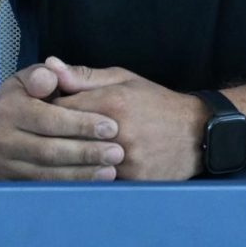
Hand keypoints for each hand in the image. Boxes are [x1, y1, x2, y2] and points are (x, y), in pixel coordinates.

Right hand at [0, 62, 125, 181]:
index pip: (49, 119)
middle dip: (86, 153)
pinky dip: (67, 186)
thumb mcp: (28, 78)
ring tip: (110, 170)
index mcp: (8, 109)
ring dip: (80, 174)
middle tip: (118, 153)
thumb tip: (52, 71)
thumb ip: (44, 75)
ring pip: (45, 173)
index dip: (81, 124)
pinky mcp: (3, 182)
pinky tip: (90, 184)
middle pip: (48, 150)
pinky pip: (39, 188)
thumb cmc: (21, 99)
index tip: (112, 127)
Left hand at [44, 58, 207, 180]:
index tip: (46, 112)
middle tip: (49, 135)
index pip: (58, 108)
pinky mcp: (132, 179)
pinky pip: (96, 180)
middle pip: (64, 138)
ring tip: (66, 152)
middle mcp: (117, 131)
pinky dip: (88, 175)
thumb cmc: (157, 103)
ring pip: (78, 163)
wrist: (199, 132)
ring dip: (69, 159)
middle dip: (54, 136)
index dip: (48, 109)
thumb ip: (84, 76)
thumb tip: (49, 65)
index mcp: (112, 102)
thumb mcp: (124, 80)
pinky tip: (88, 168)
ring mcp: (125, 158)